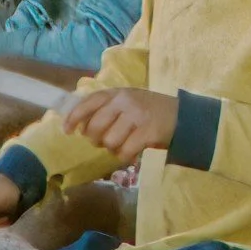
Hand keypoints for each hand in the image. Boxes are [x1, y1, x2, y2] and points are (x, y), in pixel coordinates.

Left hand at [59, 86, 176, 164]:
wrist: (184, 117)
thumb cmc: (150, 111)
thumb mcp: (128, 102)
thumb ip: (107, 109)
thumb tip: (81, 127)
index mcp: (117, 92)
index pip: (89, 102)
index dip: (74, 117)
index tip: (66, 131)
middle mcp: (125, 101)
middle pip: (95, 126)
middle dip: (95, 139)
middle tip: (104, 142)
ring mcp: (137, 115)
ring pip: (109, 141)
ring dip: (113, 149)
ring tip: (123, 145)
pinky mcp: (147, 132)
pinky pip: (125, 151)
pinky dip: (125, 156)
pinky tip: (132, 153)